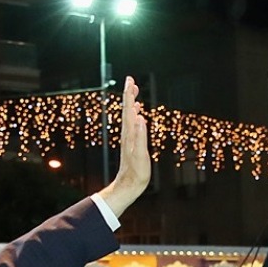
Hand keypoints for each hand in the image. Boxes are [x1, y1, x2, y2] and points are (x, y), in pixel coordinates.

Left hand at [99, 77, 151, 215]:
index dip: (129, 94)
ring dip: (131, 103)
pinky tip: (138, 114)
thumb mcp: (140, 155)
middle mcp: (127, 133)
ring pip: (129, 116)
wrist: (128, 185)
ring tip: (134, 93)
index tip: (130, 80)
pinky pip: (132, 124)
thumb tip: (140, 117)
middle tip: (131, 80)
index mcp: (130, 133)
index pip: (129, 109)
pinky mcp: (131, 143)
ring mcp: (129, 138)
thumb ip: (140, 136)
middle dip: (129, 94)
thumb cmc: (136, 173)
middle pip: (127, 110)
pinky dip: (134, 115)